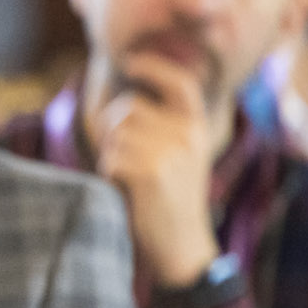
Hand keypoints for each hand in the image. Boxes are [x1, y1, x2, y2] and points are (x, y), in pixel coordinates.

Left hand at [89, 51, 220, 287]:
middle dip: (114, 130)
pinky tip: (127, 190)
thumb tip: (122, 97)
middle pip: (128, 109)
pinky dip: (109, 173)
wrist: (181, 245)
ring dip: (111, 154)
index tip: (132, 61)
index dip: (154, 67)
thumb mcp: (181, 156)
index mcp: (198, 128)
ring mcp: (170, 152)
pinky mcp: (150, 172)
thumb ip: (162, 126)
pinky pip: (111, 158)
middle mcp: (188, 135)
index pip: (180, 83)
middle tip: (126, 159)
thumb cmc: (169, 199)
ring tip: (130, 176)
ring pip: (115, 132)